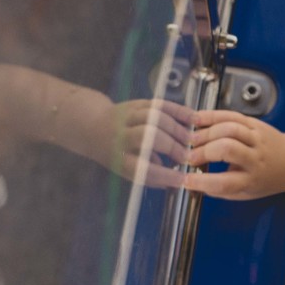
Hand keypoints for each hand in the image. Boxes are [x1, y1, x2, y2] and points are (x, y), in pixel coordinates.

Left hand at [73, 98, 192, 188]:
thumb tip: (176, 181)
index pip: (142, 168)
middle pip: (149, 137)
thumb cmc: (116, 154)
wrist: (93, 127)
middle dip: (172, 147)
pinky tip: (191, 118)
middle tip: (187, 156)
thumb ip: (150, 175)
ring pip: (155, 117)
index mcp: (118, 159)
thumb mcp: (127, 170)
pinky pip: (159, 104)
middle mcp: (121, 136)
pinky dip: (177, 110)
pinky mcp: (136, 103)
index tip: (182, 179)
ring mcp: (127, 117)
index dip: (164, 174)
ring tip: (190, 139)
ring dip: (176, 128)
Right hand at [183, 111, 284, 199]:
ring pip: (229, 129)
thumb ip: (222, 190)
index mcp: (252, 179)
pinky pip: (232, 115)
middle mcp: (256, 158)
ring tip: (192, 140)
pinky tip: (198, 120)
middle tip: (189, 157)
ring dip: (206, 133)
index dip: (201, 181)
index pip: (224, 182)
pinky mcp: (254, 123)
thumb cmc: (267, 179)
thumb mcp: (246, 193)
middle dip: (203, 152)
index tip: (186, 180)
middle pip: (227, 149)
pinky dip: (212, 115)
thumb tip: (195, 185)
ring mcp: (256, 138)